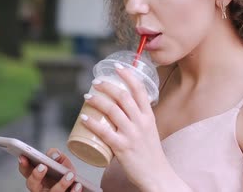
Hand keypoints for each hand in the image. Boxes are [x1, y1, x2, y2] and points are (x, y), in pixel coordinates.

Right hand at [18, 148, 82, 191]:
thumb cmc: (65, 173)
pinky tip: (78, 185)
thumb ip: (56, 155)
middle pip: (32, 185)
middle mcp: (40, 189)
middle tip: (43, 166)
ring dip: (61, 184)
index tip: (23, 156)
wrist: (77, 186)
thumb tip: (54, 155)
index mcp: (37, 177)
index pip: (26, 171)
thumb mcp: (61, 161)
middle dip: (36, 175)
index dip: (23, 164)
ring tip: (70, 174)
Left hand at [81, 63, 168, 189]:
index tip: (117, 67)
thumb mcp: (150, 131)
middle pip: (123, 96)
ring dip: (97, 100)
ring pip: (112, 110)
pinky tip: (84, 117)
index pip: (139, 90)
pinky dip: (92, 123)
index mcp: (149, 117)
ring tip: (87, 96)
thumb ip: (138, 120)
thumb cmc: (151, 154)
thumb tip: (121, 111)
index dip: (128, 76)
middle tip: (96, 83)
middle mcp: (141, 122)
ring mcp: (132, 134)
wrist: (158, 176)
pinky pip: (104, 131)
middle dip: (107, 85)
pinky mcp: (122, 147)